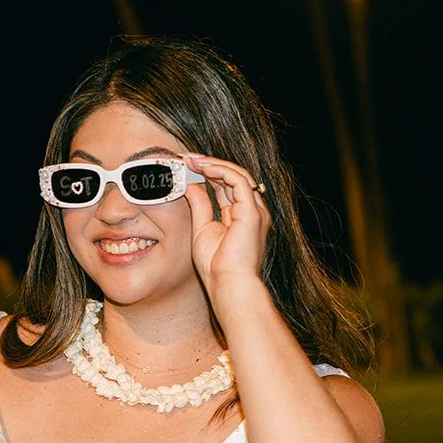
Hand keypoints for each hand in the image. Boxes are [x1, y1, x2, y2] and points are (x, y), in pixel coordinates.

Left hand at [181, 153, 269, 299]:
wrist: (227, 284)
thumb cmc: (216, 266)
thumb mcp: (202, 229)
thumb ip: (200, 206)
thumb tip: (191, 185)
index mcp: (240, 217)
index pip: (226, 187)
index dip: (208, 173)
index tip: (187, 166)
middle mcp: (251, 211)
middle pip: (232, 178)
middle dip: (209, 164)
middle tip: (187, 158)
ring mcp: (255, 211)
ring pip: (238, 175)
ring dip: (213, 164)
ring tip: (192, 160)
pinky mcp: (252, 212)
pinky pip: (238, 181)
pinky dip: (220, 170)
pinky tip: (203, 167)